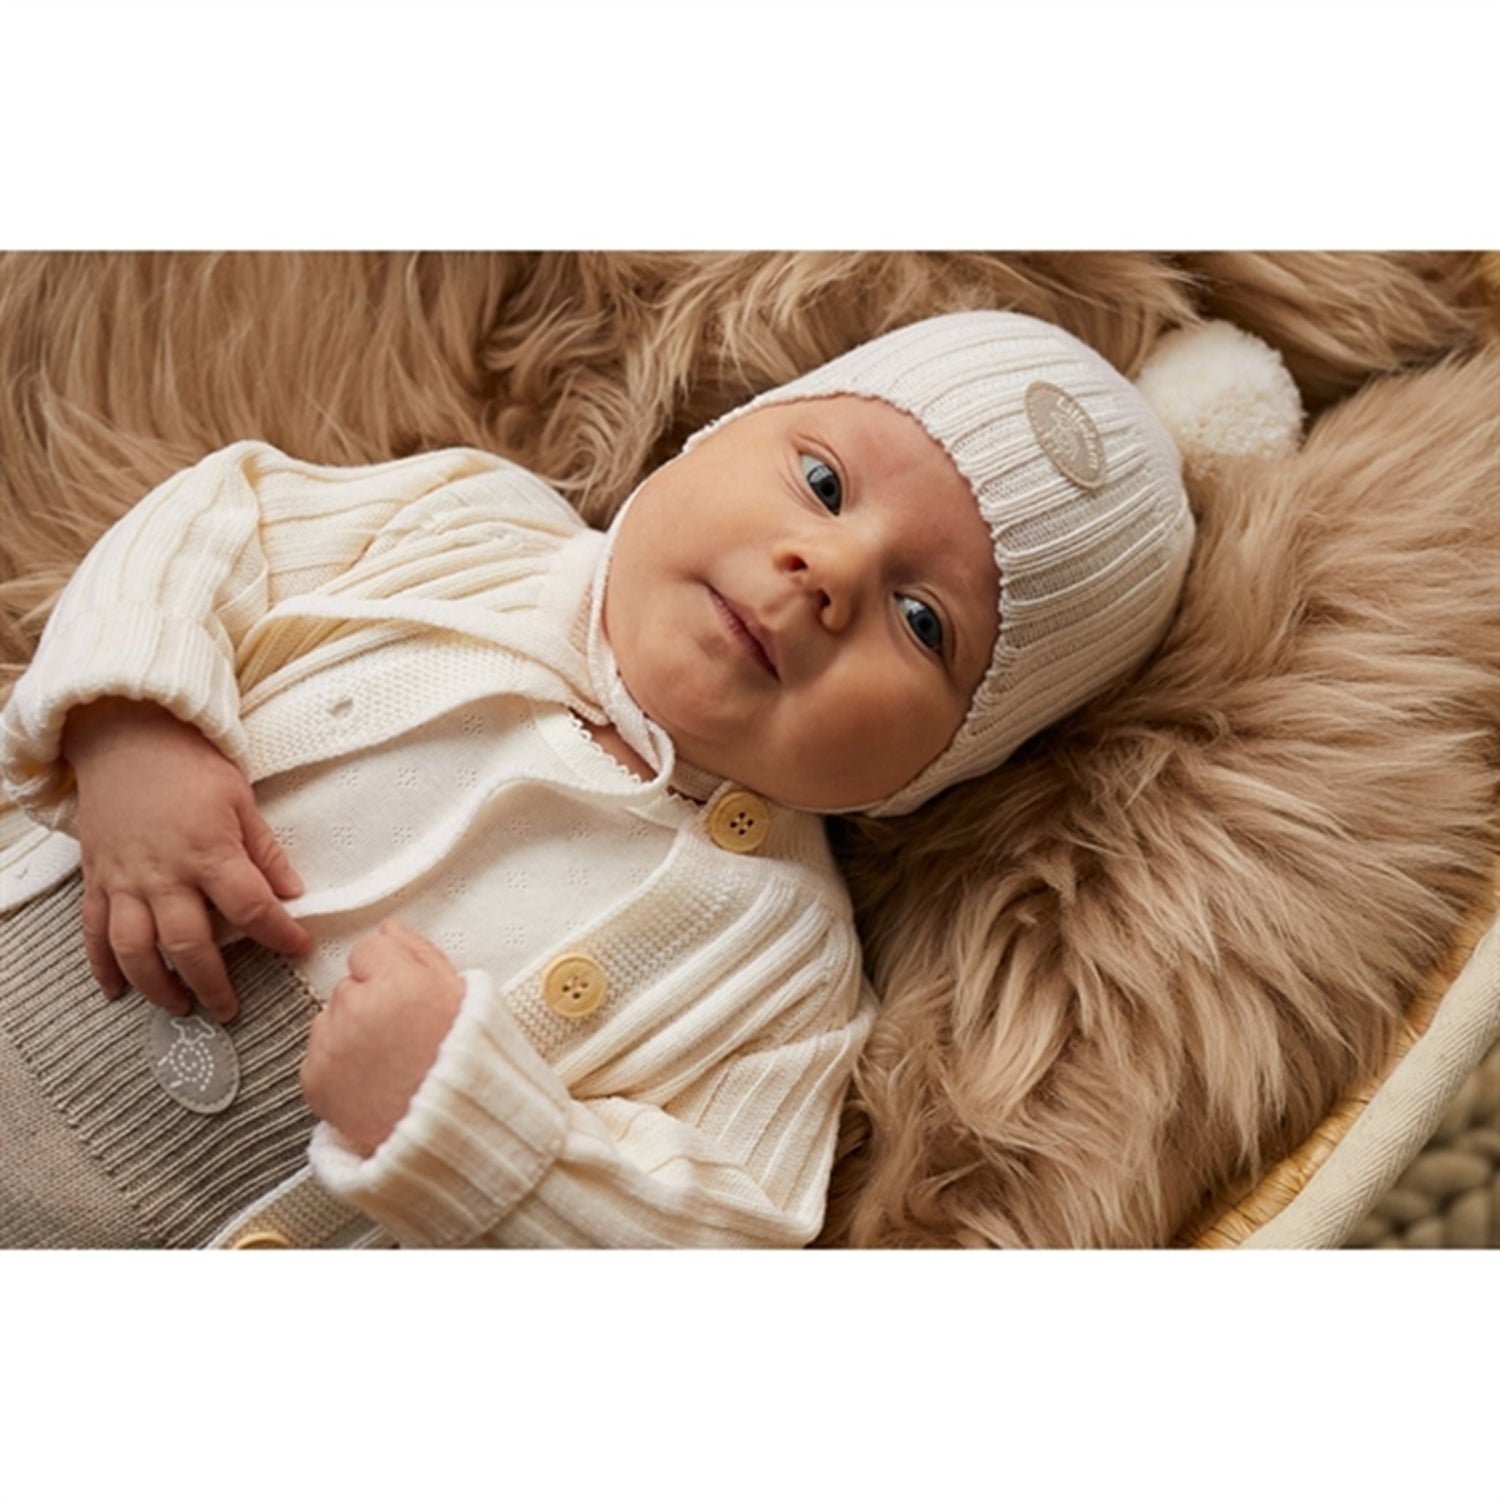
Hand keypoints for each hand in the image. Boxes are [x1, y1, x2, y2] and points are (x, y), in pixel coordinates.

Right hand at [63, 697, 309, 1020]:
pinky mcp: (97, 878)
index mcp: (210, 852)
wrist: (126, 737)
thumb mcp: (241, 800)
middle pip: (189, 943)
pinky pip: (94, 931)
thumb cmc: (189, 765)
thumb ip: (264, 852)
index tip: (297, 948)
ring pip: (135, 948)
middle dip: (212, 983)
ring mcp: (126, 879)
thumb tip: (293, 893)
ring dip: (157, 985)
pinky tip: (117, 990)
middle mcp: (165, 873)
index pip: (251, 907)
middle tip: (229, 1009)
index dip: (278, 934)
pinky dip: (102, 965)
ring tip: (179, 1006)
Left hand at [301, 920, 465, 1156]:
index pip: (370, 948)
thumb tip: (390, 929)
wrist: (452, 1133)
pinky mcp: (314, 1080)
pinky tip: (371, 1081)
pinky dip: (338, 1066)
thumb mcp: (463, 995)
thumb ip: (421, 953)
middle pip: (350, 985)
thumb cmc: (467, 1065)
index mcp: (400, 982)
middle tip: (402, 1035)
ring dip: (351, 1032)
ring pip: (330, 1019)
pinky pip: (318, 1055)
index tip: (406, 993)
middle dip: (370, 1002)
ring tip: (387, 1063)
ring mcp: (332, 1046)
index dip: (390, 971)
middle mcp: (358, 1009)